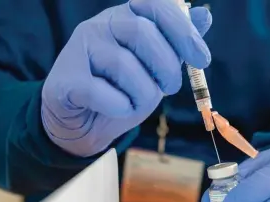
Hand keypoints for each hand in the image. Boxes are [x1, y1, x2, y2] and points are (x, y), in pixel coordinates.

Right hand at [42, 0, 211, 156]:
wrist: (83, 122)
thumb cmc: (122, 90)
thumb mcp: (156, 67)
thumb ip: (176, 43)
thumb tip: (205, 15)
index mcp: (126, 17)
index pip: (157, 6)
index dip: (184, 32)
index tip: (202, 60)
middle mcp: (100, 25)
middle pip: (144, 34)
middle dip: (166, 68)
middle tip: (168, 89)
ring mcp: (79, 48)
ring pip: (125, 66)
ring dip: (142, 95)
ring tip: (135, 102)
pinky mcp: (65, 79)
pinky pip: (102, 93)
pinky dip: (118, 108)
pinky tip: (114, 109)